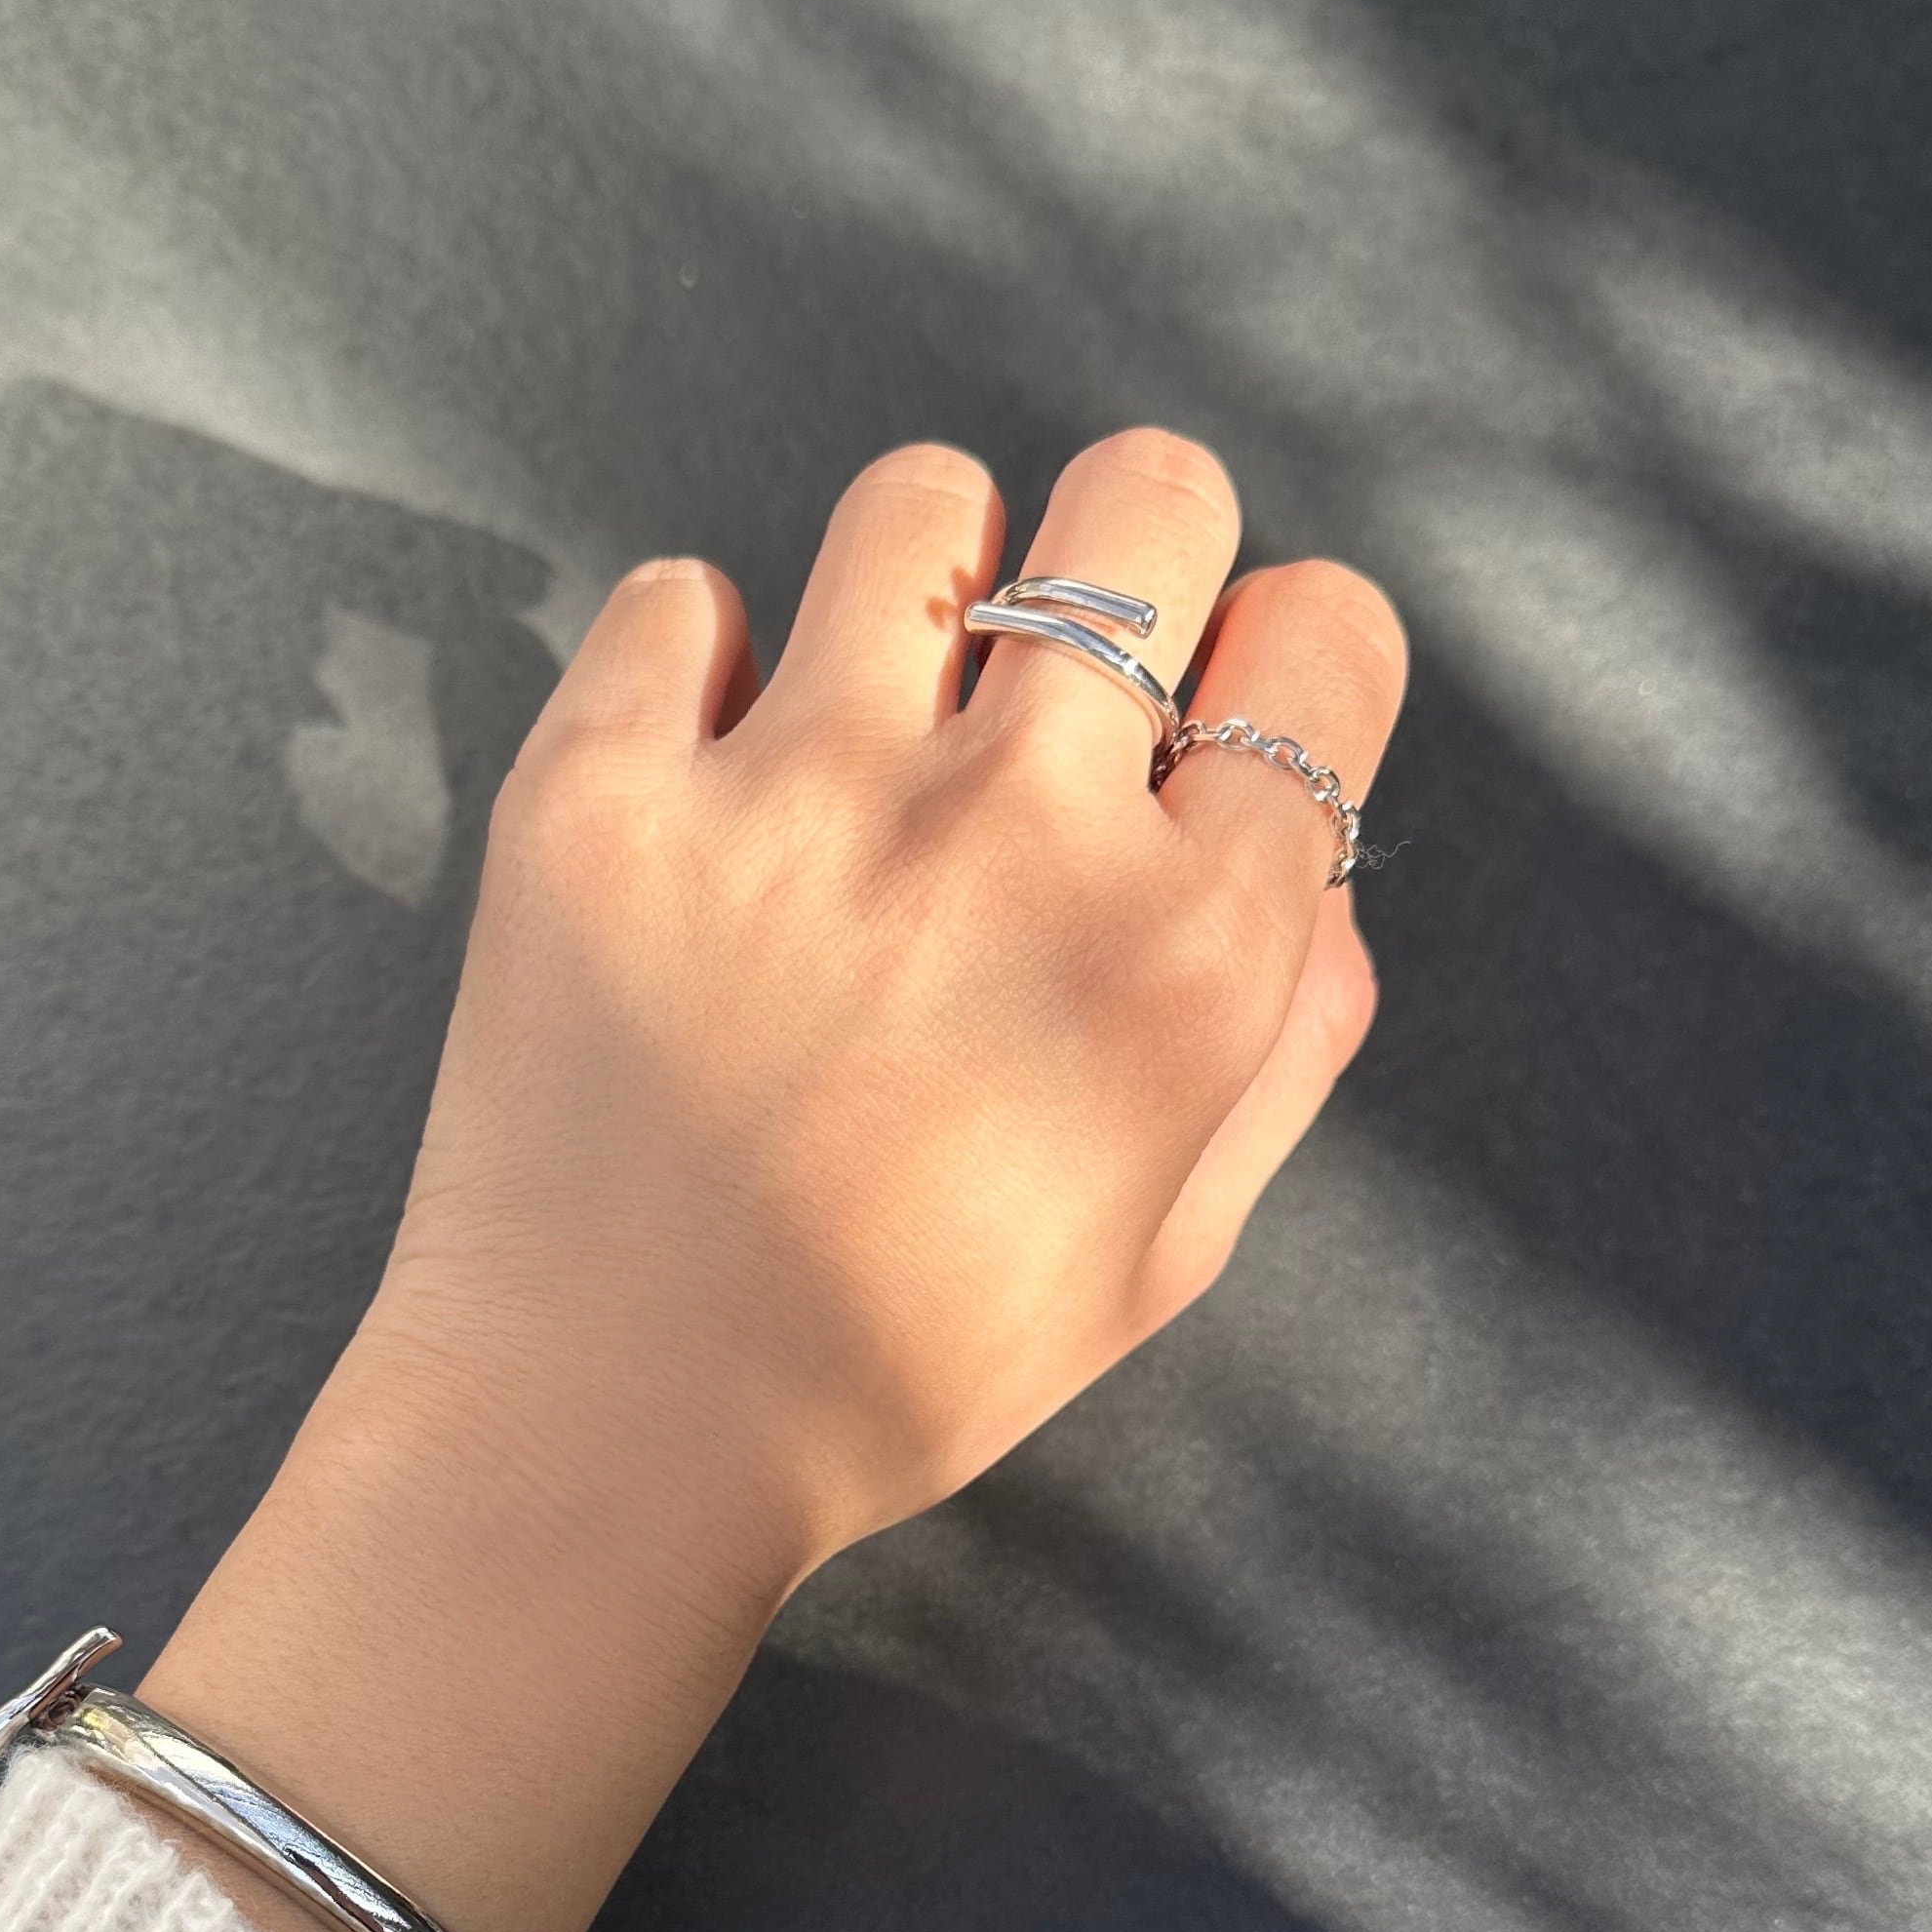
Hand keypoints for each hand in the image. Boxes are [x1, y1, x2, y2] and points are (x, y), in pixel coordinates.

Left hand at [139, 431, 1406, 1931]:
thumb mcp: (1163, 1251)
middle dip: (1129, 562)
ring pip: (920, 502)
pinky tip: (702, 786)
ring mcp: (796, 790)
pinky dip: (692, 669)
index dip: (1278, 665)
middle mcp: (1013, 831)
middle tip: (1054, 679)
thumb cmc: (893, 1366)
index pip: (1326, 637)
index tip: (1209, 724)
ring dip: (919, 585)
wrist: (608, 1431)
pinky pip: (675, 596)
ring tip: (868, 708)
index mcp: (1184, 951)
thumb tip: (1319, 874)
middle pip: (1147, 499)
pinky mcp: (605, 788)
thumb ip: (1283, 1046)